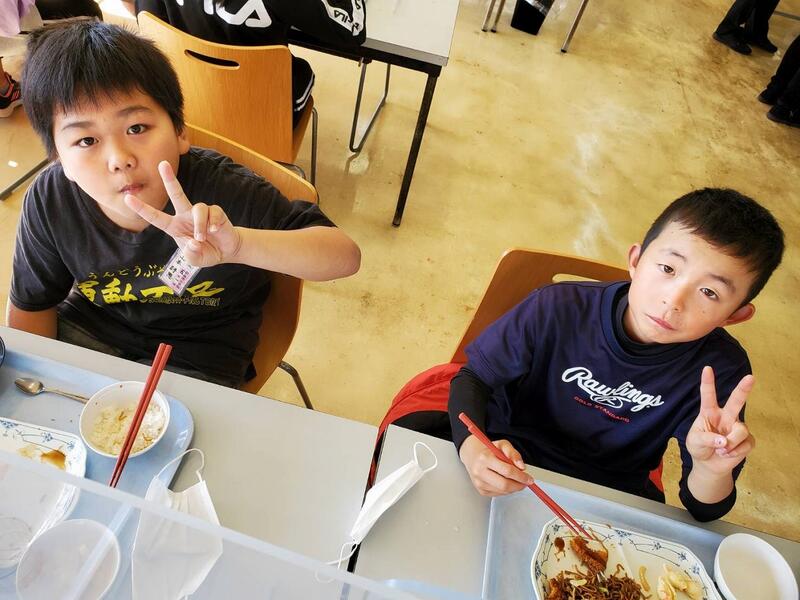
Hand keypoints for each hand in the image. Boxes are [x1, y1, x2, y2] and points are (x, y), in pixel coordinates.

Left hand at [124, 161, 241, 266]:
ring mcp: (200, 212)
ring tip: (202, 238)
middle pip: (176, 193)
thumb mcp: (195, 260)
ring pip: (198, 209)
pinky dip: (213, 224)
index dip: (142, 208)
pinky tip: (215, 231)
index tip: (128, 198)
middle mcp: (185, 215)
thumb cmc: (205, 253)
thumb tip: (194, 242)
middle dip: (169, 178)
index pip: (156, 217)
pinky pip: (212, 213)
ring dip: (199, 226)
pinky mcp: (215, 212)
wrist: (226, 251)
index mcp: (174, 226)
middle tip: (162, 164)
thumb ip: (191, 254)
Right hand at [459, 435, 532, 495]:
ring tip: (516, 480)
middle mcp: (479, 471)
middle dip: (519, 485)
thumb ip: (513, 453)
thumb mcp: (502, 445)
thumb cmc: (490, 451)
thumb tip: (521, 466)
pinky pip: (499, 494)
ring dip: (514, 488)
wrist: (474, 457)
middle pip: (504, 484)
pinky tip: (507, 481)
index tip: (529, 478)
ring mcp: (479, 483)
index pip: (507, 471)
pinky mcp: (481, 491)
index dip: (521, 476)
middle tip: (526, 482)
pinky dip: (507, 490)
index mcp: (485, 458)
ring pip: (503, 491)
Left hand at [686, 366, 754, 475]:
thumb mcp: (694, 442)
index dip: (708, 382)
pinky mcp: (747, 440)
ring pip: (740, 430)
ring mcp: (737, 427)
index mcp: (709, 412)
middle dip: (743, 389)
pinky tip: (727, 454)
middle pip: (736, 401)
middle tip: (750, 377)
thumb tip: (723, 441)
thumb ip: (706, 439)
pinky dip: (735, 452)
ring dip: (730, 443)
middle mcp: (725, 416)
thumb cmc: (699, 448)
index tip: (707, 368)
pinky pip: (746, 444)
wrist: (708, 464)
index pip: (708, 395)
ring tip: (720, 450)